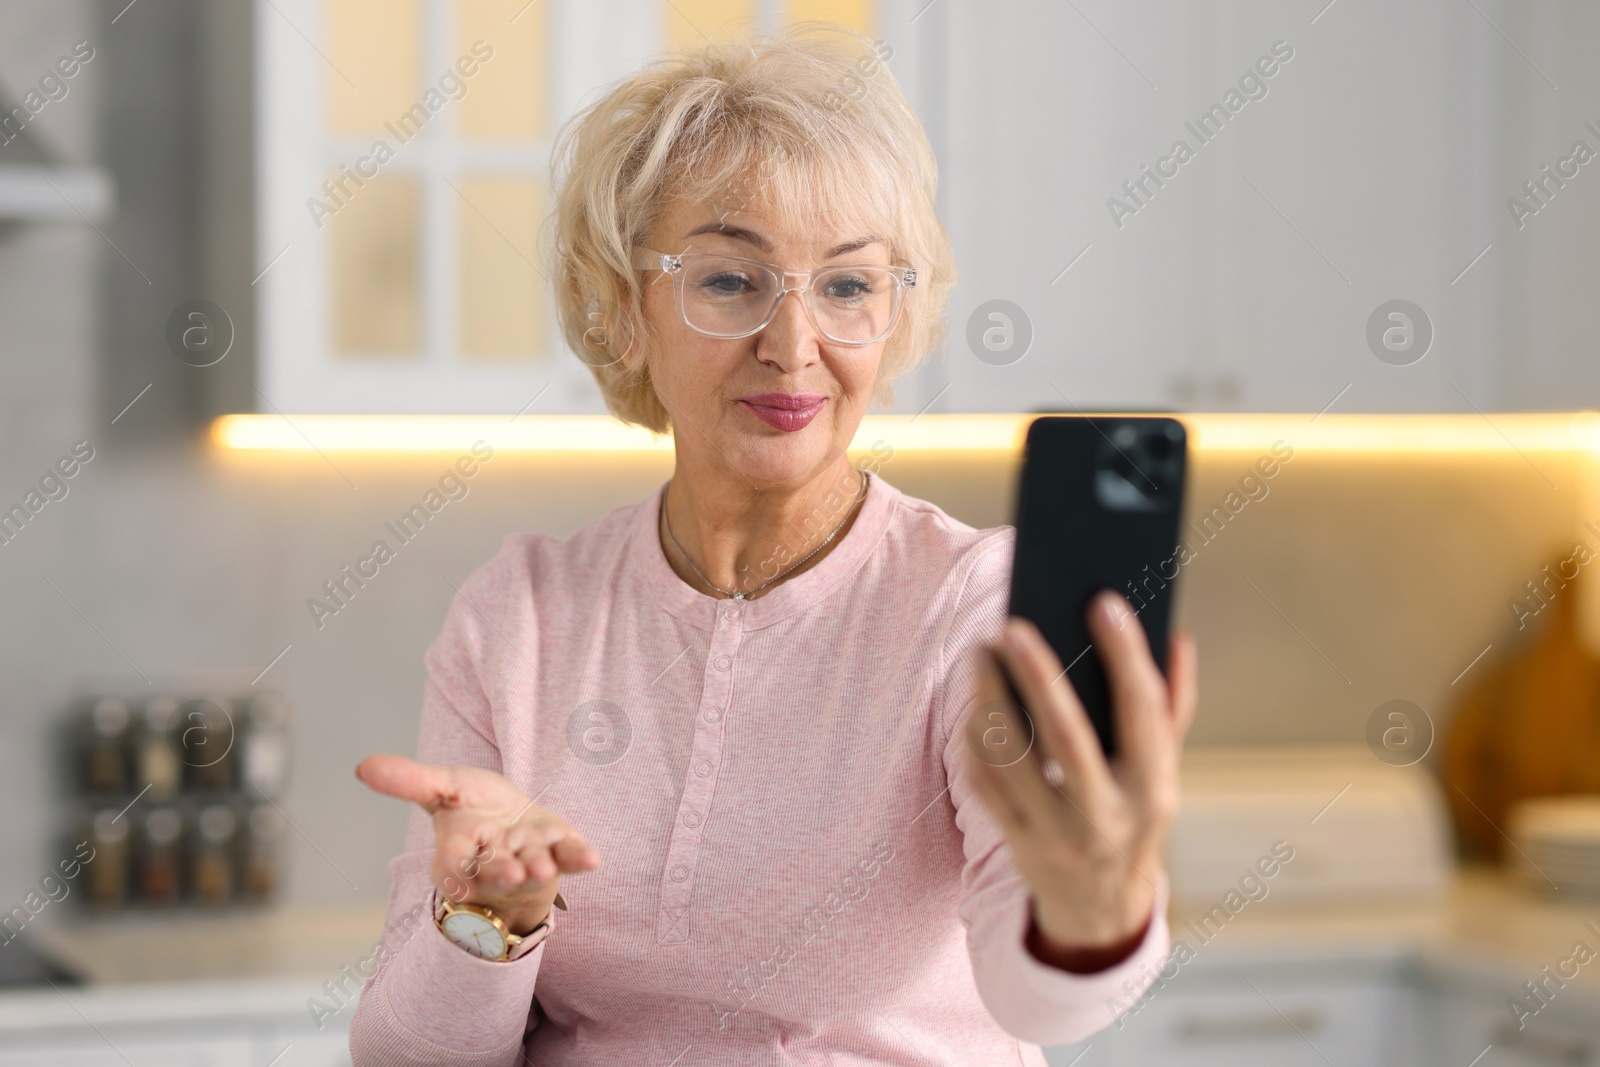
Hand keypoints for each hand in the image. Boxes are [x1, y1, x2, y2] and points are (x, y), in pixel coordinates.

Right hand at [355, 754, 599, 934]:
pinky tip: (592, 859)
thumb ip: (410, 781)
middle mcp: (492, 863)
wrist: (512, 824)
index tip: (455, 886)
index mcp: (458, 852)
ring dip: (538, 870)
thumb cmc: (473, 809)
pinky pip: (569, 857)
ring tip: (543, 870)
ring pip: (532, 868)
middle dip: (501, 874)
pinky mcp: (558, 853)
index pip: (451, 867)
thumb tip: (362, 766)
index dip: (453, 876)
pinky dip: (579, 858)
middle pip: (494, 871)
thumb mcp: (442, 787)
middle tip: (512, 875)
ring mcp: (528, 861)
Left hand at [963, 591, 1195, 957]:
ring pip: (1011, 758)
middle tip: (1013, 623)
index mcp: (1155, 789)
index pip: (1143, 711)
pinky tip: (976, 701)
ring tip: (983, 652)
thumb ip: (1173, 705)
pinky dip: (976, 737)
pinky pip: (984, 782)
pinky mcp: (1016, 841)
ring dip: (989, 699)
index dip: (1126, 654)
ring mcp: (1056, 834)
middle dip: (1039, 675)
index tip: (1104, 601)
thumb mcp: (1165, 770)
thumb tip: (1176, 637)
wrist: (1102, 909)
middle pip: (1066, 736)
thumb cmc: (1136, 816)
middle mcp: (1107, 815)